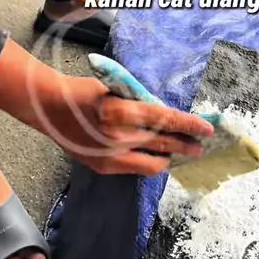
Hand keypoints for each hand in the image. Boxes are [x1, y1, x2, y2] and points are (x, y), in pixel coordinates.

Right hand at [0, 39, 212, 176]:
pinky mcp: (105, 168)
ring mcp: (111, 156)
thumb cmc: (86, 92)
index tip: (207, 128)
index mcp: (121, 111)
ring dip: (170, 155)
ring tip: (179, 150)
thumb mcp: (118, 89)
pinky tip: (157, 156)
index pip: (164, 119)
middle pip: (164, 142)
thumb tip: (168, 117)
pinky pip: (138, 169)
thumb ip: (142, 104)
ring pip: (154, 162)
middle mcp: (118, 136)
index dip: (189, 124)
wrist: (51, 108)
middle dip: (186, 144)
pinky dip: (150, 161)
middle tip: (200, 144)